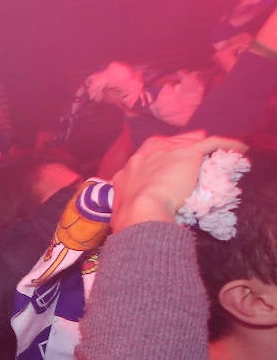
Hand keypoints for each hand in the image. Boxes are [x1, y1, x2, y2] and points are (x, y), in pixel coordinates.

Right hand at [111, 132, 247, 230]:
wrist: (141, 211)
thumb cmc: (129, 217)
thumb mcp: (121, 209)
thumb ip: (126, 207)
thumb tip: (125, 219)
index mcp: (129, 169)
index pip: (146, 157)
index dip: (158, 160)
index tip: (167, 166)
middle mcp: (145, 156)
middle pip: (166, 144)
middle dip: (178, 147)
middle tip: (191, 156)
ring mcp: (166, 152)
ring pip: (187, 141)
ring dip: (199, 145)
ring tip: (213, 149)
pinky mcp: (188, 153)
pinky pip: (211, 143)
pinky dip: (226, 144)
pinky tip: (239, 148)